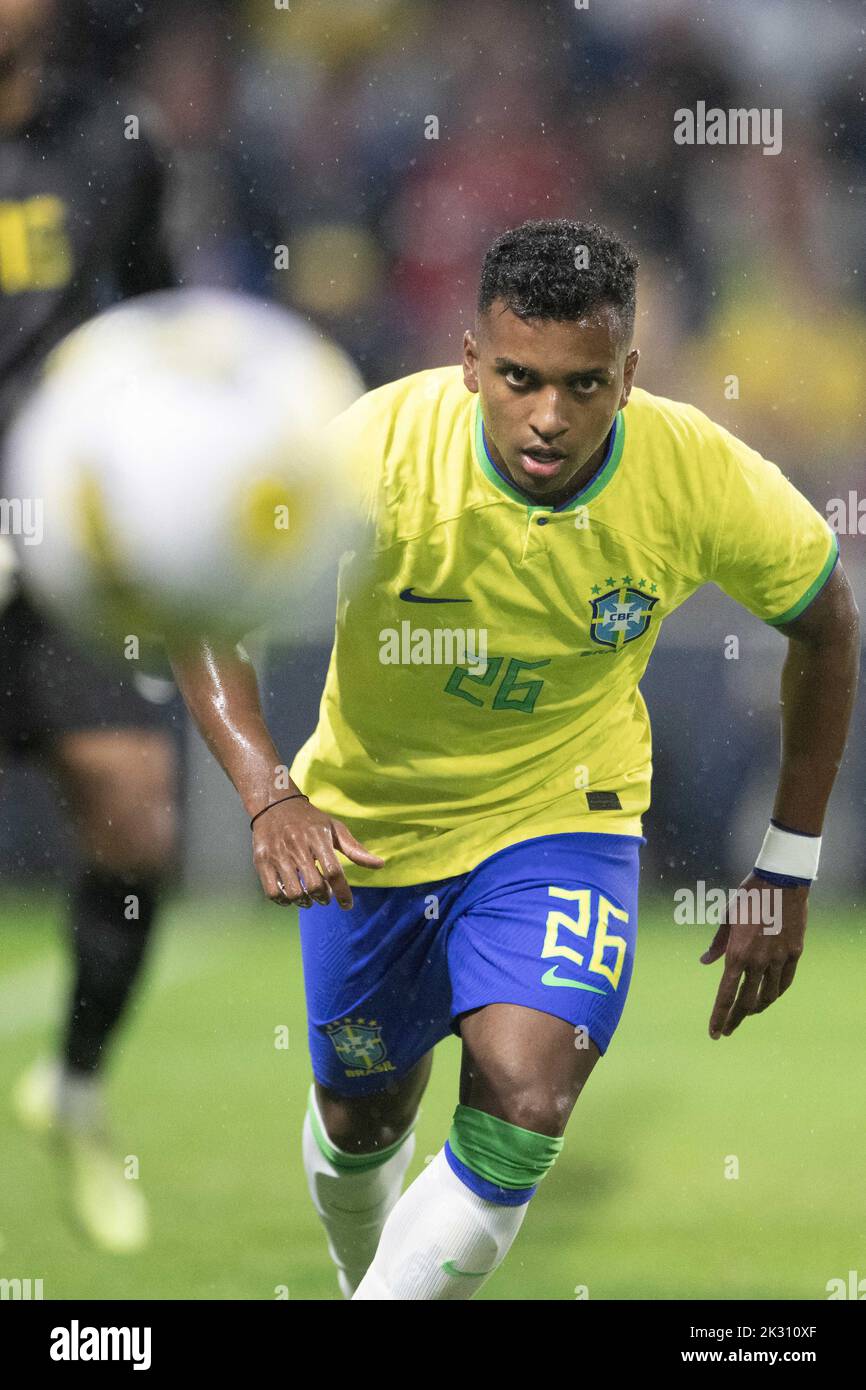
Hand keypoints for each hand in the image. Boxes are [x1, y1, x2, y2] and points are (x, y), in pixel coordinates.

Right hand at [252, 798, 383, 909]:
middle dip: (324, 898)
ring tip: (309, 899)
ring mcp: (277, 854)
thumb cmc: (310, 820)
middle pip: (315, 884)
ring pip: (293, 892)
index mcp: (318, 837)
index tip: (347, 904)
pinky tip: (291, 897)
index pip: (333, 871)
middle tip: (326, 898)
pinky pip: (272, 892)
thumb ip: (355, 849)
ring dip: (305, 902)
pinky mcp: (261, 861)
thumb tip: (380, 865)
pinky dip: (284, 901)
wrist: (274, 804)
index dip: (342, 892)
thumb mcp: (334, 828)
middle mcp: (297, 845)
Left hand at [700, 872, 807, 1038]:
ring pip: (768, 996)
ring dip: (756, 1008)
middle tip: (727, 1031)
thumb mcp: (727, 918)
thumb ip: (717, 945)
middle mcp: (757, 962)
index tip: (714, 1033)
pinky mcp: (794, 954)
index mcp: (737, 954)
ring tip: (747, 1013)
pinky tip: (769, 997)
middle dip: (735, 1019)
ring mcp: (778, 959)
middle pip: (746, 1002)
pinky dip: (776, 993)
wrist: (781, 882)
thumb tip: (704, 962)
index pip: (726, 995)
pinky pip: (785, 982)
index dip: (719, 1017)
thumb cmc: (748, 896)